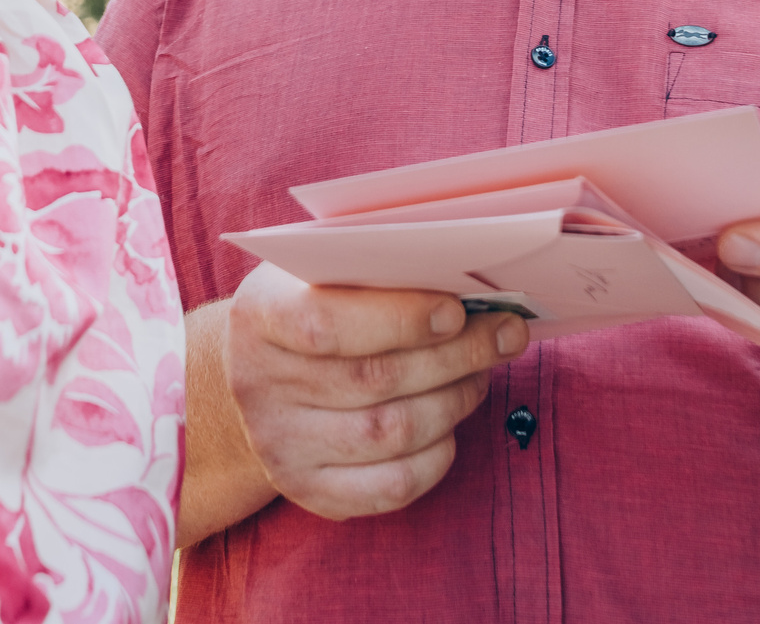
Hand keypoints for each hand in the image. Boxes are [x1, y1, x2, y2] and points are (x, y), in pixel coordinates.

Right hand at [224, 262, 527, 519]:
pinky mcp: (310, 490)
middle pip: (373, 379)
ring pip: (390, 433)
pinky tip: (450, 424)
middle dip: (455, 356)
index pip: (324, 323)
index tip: (457, 310)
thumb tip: (466, 283)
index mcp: (257, 316)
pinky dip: (437, 455)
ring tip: (478, 373)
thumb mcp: (321, 270)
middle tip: (502, 335)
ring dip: (454, 401)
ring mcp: (280, 446)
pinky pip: (392, 486)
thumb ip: (376, 270)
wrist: (261, 373)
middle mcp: (258, 386)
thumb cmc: (311, 305)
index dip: (399, 318)